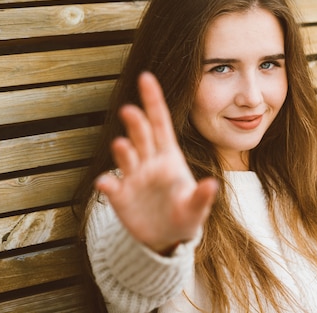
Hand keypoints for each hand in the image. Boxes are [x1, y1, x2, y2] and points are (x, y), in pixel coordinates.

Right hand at [95, 72, 217, 253]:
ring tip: (122, 145)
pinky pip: (111, 186)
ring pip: (126, 157)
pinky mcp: (120, 196)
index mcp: (169, 157)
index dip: (153, 100)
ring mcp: (133, 177)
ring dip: (123, 150)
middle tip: (130, 111)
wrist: (168, 239)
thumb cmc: (185, 215)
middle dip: (136, 123)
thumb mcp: (197, 208)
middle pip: (142, 136)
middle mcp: (149, 162)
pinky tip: (105, 183)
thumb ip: (202, 197)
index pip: (160, 123)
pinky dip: (107, 183)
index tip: (146, 77)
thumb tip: (211, 184)